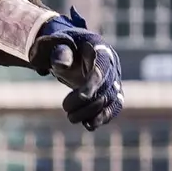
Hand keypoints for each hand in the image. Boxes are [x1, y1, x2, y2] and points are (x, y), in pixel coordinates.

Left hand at [32, 9, 123, 130]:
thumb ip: (58, 53)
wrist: (70, 50)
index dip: (94, 83)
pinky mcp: (113, 92)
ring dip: (93, 112)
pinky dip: (103, 117)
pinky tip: (88, 125)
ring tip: (71, 118)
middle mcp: (111, 63)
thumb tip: (61, 65)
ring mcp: (114, 78)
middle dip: (87, 101)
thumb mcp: (56, 46)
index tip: (82, 97)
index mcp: (98, 48)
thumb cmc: (62, 47)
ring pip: (111, 99)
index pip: (102, 67)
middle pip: (107, 86)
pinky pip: (114, 107)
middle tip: (65, 107)